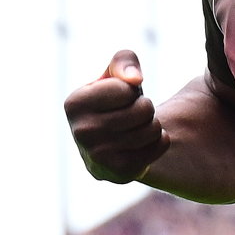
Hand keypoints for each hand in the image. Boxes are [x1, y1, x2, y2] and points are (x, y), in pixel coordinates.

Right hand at [67, 50, 165, 184]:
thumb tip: (135, 79)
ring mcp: (100, 156)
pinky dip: (160, 140)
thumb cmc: (111, 103)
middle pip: (143, 109)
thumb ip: (124, 61)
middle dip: (145, 107)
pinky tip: (144, 142)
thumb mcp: (112, 74)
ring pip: (153, 128)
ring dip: (153, 123)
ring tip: (138, 126)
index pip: (125, 89)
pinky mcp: (121, 173)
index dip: (130, 90)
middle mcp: (81, 132)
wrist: (107, 147)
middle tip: (133, 113)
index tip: (119, 99)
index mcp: (74, 104)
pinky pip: (160, 145)